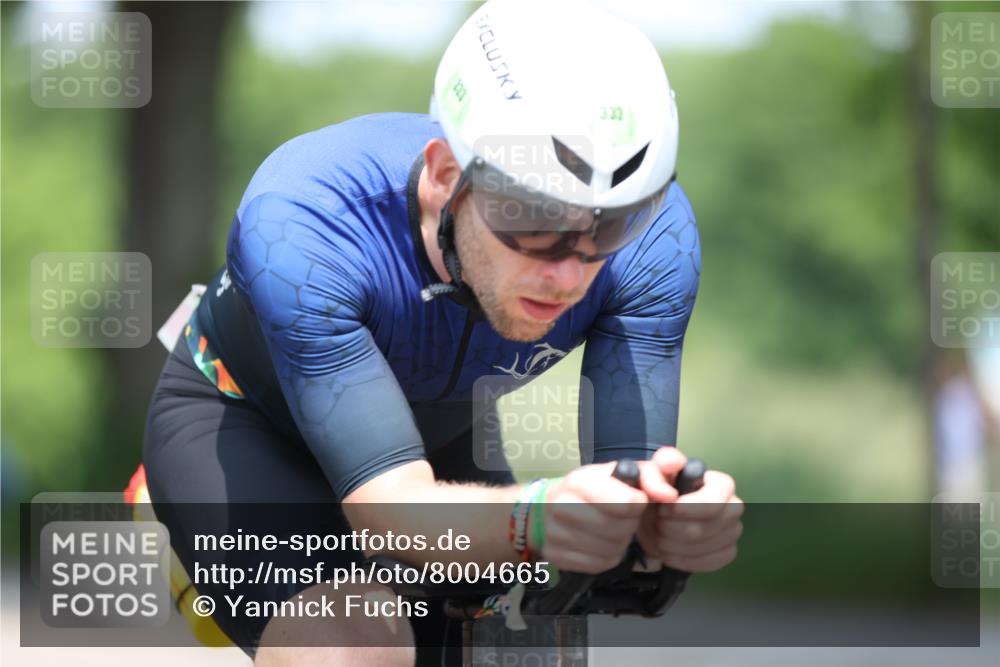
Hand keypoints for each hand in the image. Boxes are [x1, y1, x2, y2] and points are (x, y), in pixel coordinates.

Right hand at [532, 463, 648, 573]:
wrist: (549, 507)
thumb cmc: (595, 488)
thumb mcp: (623, 471)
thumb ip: (653, 475)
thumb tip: (669, 495)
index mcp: (580, 480)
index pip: (626, 503)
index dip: (638, 504)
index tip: (634, 500)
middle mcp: (561, 505)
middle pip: (620, 529)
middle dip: (629, 525)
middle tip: (621, 516)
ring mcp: (555, 533)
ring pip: (610, 549)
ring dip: (619, 542)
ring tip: (611, 528)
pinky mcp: (556, 555)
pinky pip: (598, 564)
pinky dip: (607, 556)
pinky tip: (600, 542)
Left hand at [637, 446, 742, 571]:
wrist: (652, 522)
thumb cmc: (654, 495)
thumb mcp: (647, 477)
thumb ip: (655, 474)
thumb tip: (671, 485)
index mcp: (718, 483)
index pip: (718, 495)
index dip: (690, 506)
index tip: (664, 510)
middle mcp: (732, 505)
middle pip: (712, 524)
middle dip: (677, 528)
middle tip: (658, 524)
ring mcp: (732, 530)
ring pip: (711, 545)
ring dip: (677, 545)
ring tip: (660, 537)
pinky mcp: (727, 551)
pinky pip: (712, 561)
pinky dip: (686, 560)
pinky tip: (671, 553)